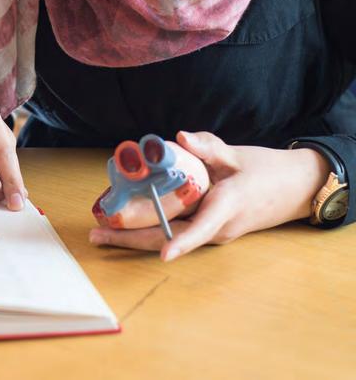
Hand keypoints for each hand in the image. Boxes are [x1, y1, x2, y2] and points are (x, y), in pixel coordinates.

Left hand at [89, 130, 330, 260]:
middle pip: (170, 238)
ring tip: (101, 230)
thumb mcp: (237, 155)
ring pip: (168, 236)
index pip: (202, 227)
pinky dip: (149, 226)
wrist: (293, 189)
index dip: (182, 241)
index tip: (164, 253)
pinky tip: (124, 220)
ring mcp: (211, 230)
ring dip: (135, 235)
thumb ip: (208, 147)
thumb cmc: (265, 172)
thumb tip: (180, 137)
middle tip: (97, 234)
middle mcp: (217, 226)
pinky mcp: (207, 228)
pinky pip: (175, 230)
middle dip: (132, 239)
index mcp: (227, 206)